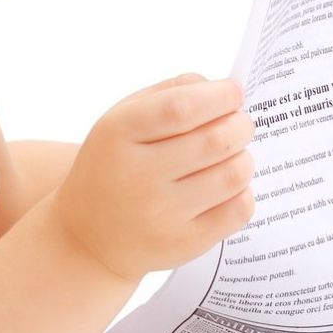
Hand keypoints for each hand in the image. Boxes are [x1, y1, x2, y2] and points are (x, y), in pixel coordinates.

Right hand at [52, 73, 256, 279]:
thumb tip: (220, 88)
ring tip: (234, 155)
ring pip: (233, 175)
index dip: (218, 96)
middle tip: (241, 124)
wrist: (87, 237)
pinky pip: (237, 211)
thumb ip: (168, 93)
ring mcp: (161, 214)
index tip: (234, 92)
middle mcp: (138, 176)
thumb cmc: (114, 166)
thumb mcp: (122, 120)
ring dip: (245, 158)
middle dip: (241, 125)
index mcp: (119, 134)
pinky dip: (244, 192)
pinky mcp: (183, 243)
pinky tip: (228, 188)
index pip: (180, 108)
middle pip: (215, 140)